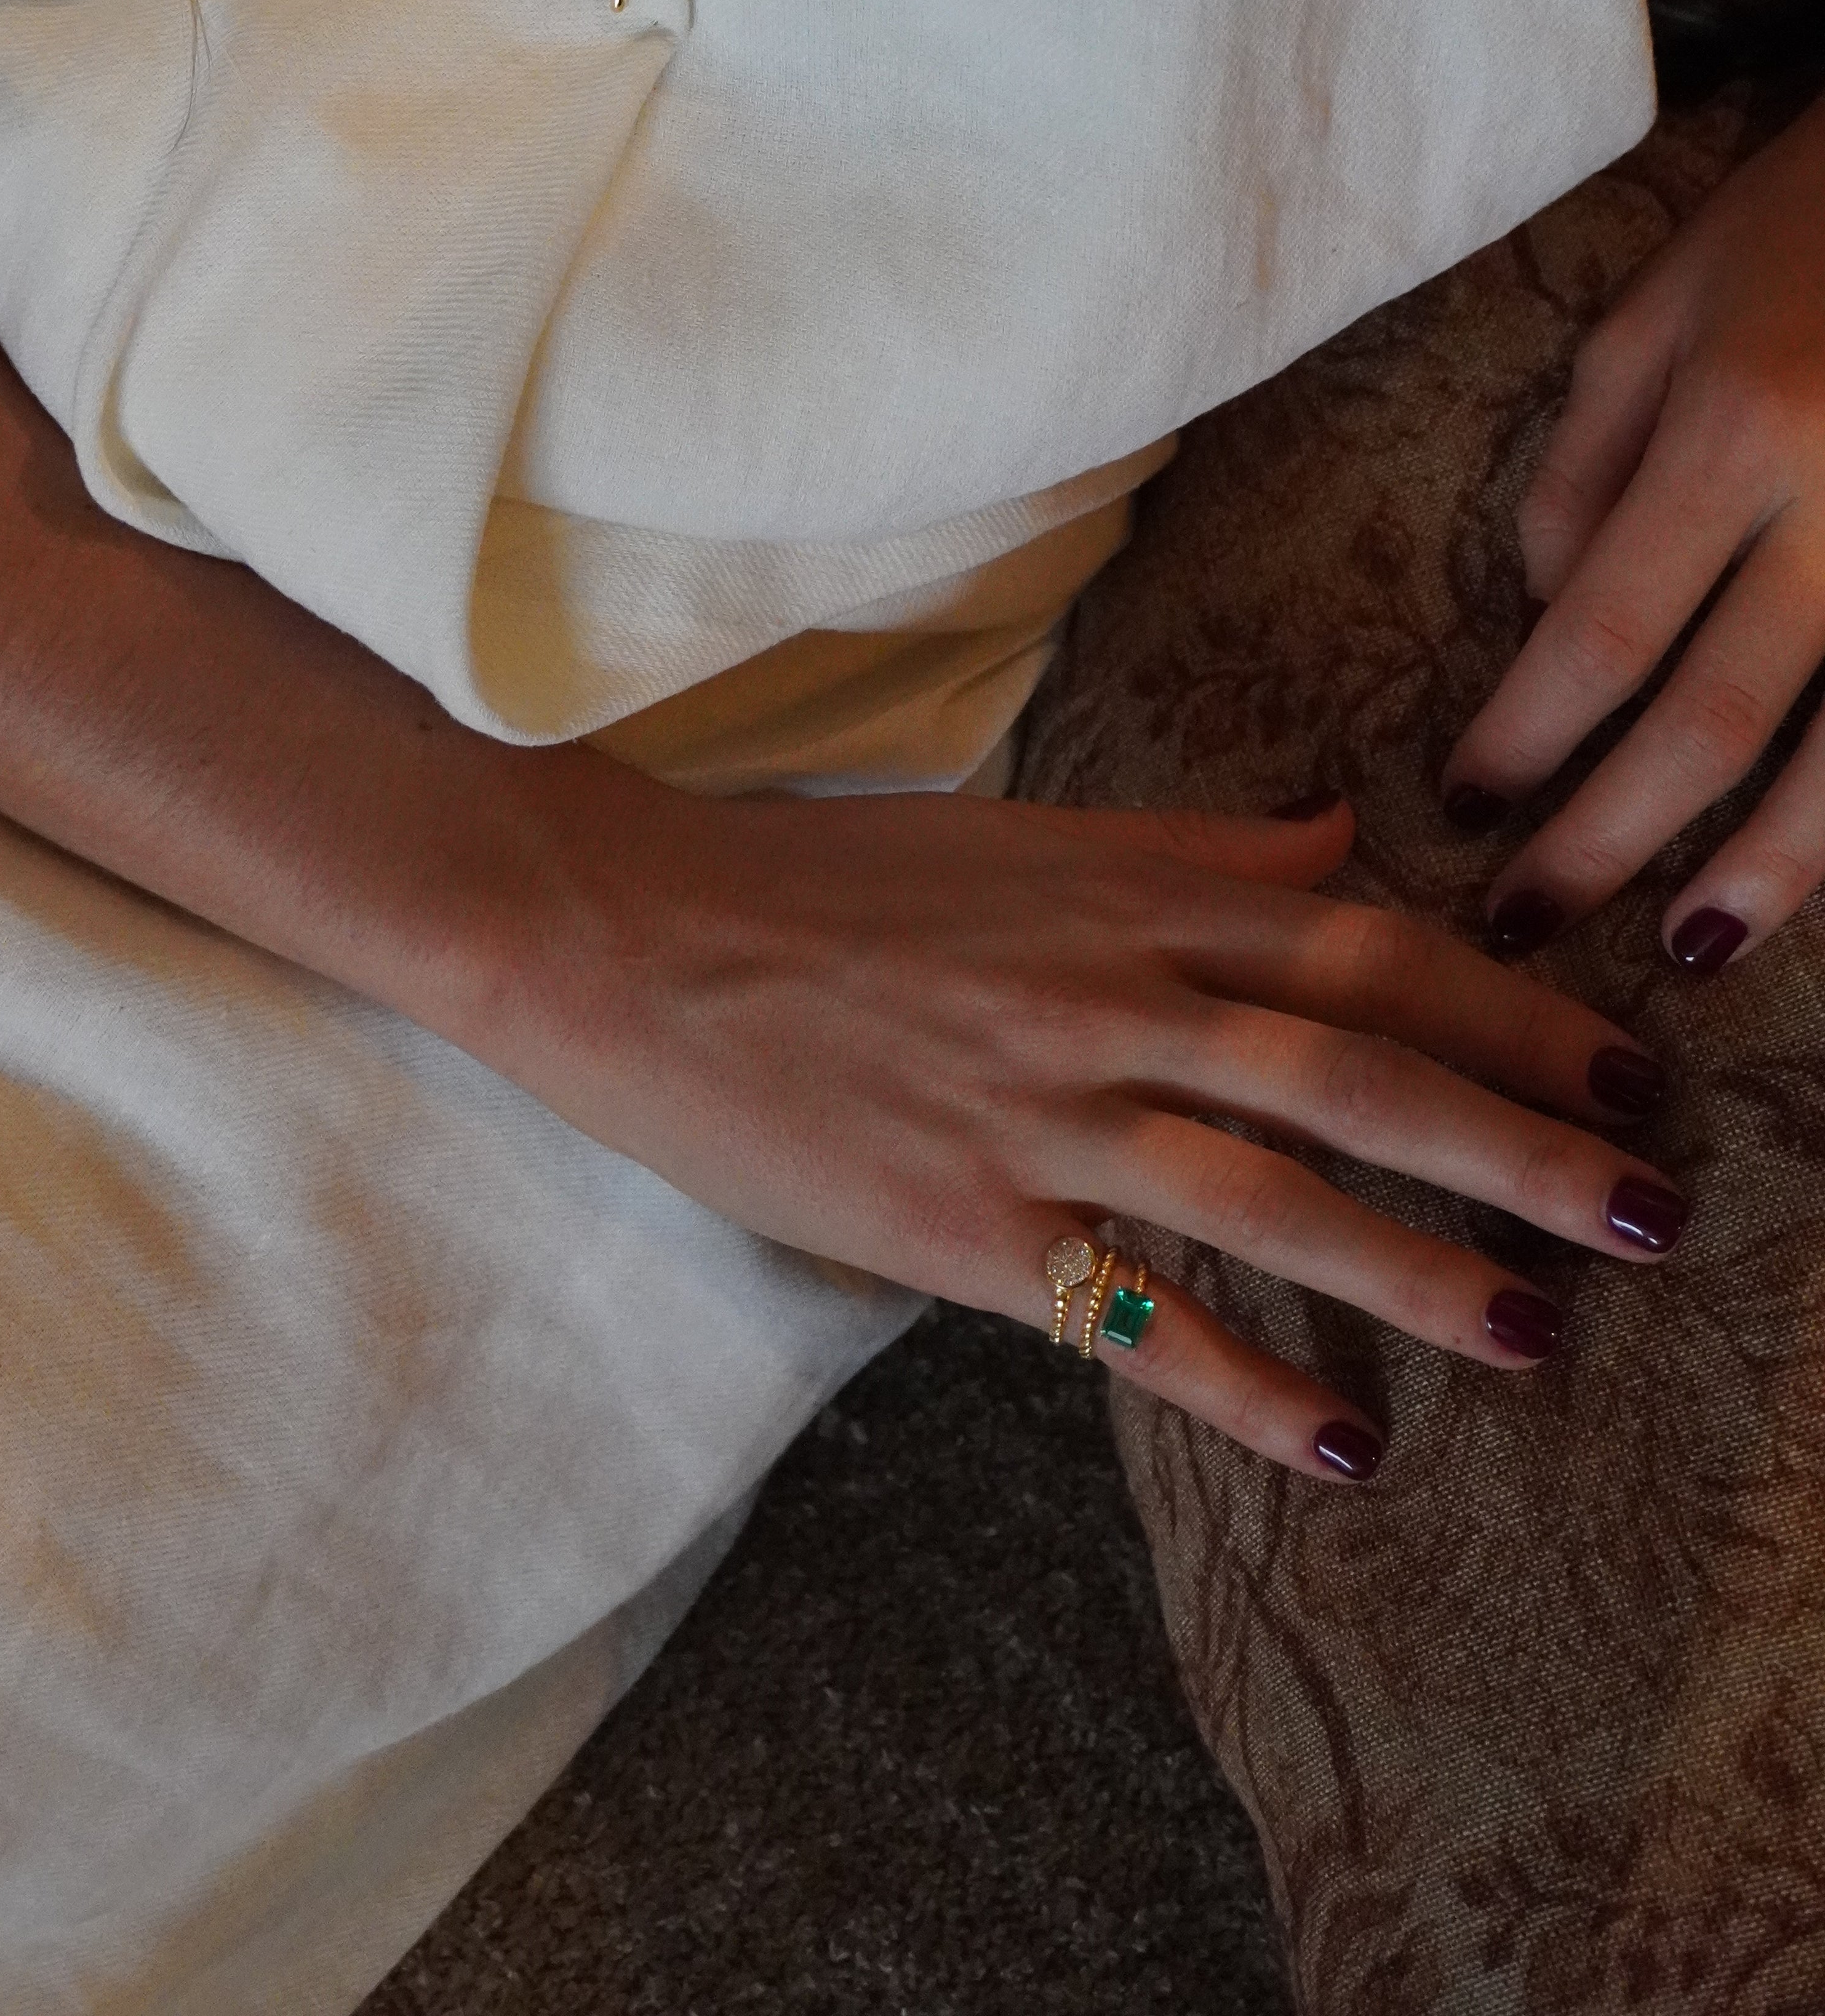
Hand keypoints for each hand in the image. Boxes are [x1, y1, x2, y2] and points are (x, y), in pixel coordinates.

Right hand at [458, 775, 1684, 1482]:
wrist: (626, 927)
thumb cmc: (818, 878)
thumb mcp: (1019, 834)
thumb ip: (1192, 849)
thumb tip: (1338, 834)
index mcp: (1125, 892)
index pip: (1362, 945)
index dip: (1509, 1004)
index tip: (1623, 1057)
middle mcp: (1105, 992)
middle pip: (1356, 1065)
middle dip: (1520, 1139)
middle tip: (1652, 1207)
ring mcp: (1034, 1110)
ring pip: (1271, 1189)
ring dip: (1421, 1268)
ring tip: (1545, 1336)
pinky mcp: (959, 1221)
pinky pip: (1132, 1311)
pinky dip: (1246, 1378)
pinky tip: (1344, 1444)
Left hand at [1442, 90, 1824, 977]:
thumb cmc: (1803, 227)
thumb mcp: (1660, 311)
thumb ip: (1588, 468)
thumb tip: (1548, 617)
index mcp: (1739, 427)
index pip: (1604, 630)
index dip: (1528, 737)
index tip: (1464, 808)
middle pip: (1719, 717)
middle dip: (1616, 838)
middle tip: (1527, 925)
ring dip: (1774, 871)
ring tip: (1692, 950)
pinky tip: (1821, 870)